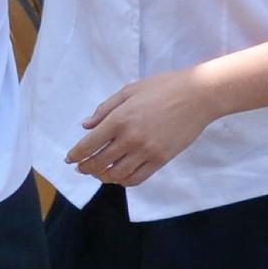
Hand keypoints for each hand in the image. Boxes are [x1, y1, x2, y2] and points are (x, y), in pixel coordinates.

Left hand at [68, 73, 213, 189]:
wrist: (198, 95)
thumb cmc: (163, 87)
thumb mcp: (130, 90)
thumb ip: (105, 109)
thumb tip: (85, 126)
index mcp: (119, 118)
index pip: (89, 144)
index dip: (75, 155)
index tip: (69, 159)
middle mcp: (130, 138)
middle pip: (99, 162)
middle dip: (86, 167)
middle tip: (82, 168)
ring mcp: (146, 151)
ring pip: (116, 174)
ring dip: (103, 176)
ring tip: (100, 173)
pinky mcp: (161, 160)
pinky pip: (137, 178)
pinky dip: (124, 181)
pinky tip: (120, 176)